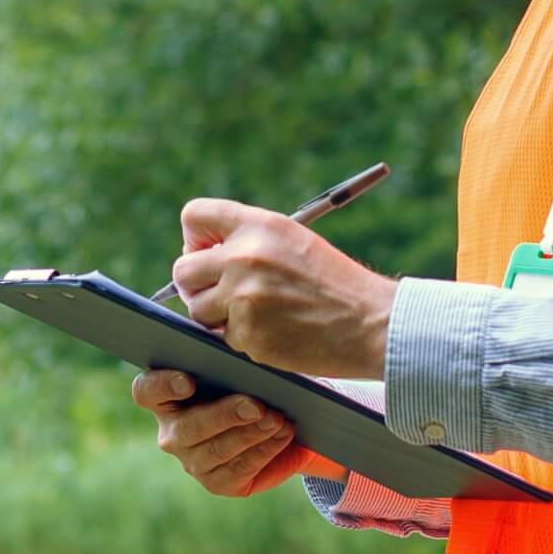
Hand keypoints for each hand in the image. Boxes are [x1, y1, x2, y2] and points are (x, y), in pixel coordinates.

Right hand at [133, 368, 317, 495]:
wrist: (279, 421)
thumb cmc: (249, 381)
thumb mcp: (236, 363)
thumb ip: (226, 350)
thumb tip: (234, 333)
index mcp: (164, 396)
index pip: (146, 391)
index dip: (163, 386)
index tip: (189, 381)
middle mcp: (172, 432)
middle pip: (186, 428)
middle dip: (223, 415)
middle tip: (256, 405)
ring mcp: (192, 460)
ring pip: (215, 451)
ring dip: (249, 434)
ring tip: (277, 419)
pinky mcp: (216, 482)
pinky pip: (237, 470)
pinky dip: (263, 451)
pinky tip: (281, 434)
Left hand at [169, 197, 396, 378]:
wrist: (370, 322)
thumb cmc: (334, 282)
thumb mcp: (293, 240)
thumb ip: (248, 241)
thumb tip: (201, 255)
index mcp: (259, 226)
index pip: (194, 215)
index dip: (195, 238)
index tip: (207, 254)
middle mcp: (245, 257)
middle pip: (182, 269)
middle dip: (197, 284)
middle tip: (223, 292)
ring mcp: (243, 297)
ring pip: (196, 308)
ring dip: (215, 315)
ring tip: (253, 313)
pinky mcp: (247, 334)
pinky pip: (221, 337)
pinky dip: (240, 338)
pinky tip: (272, 331)